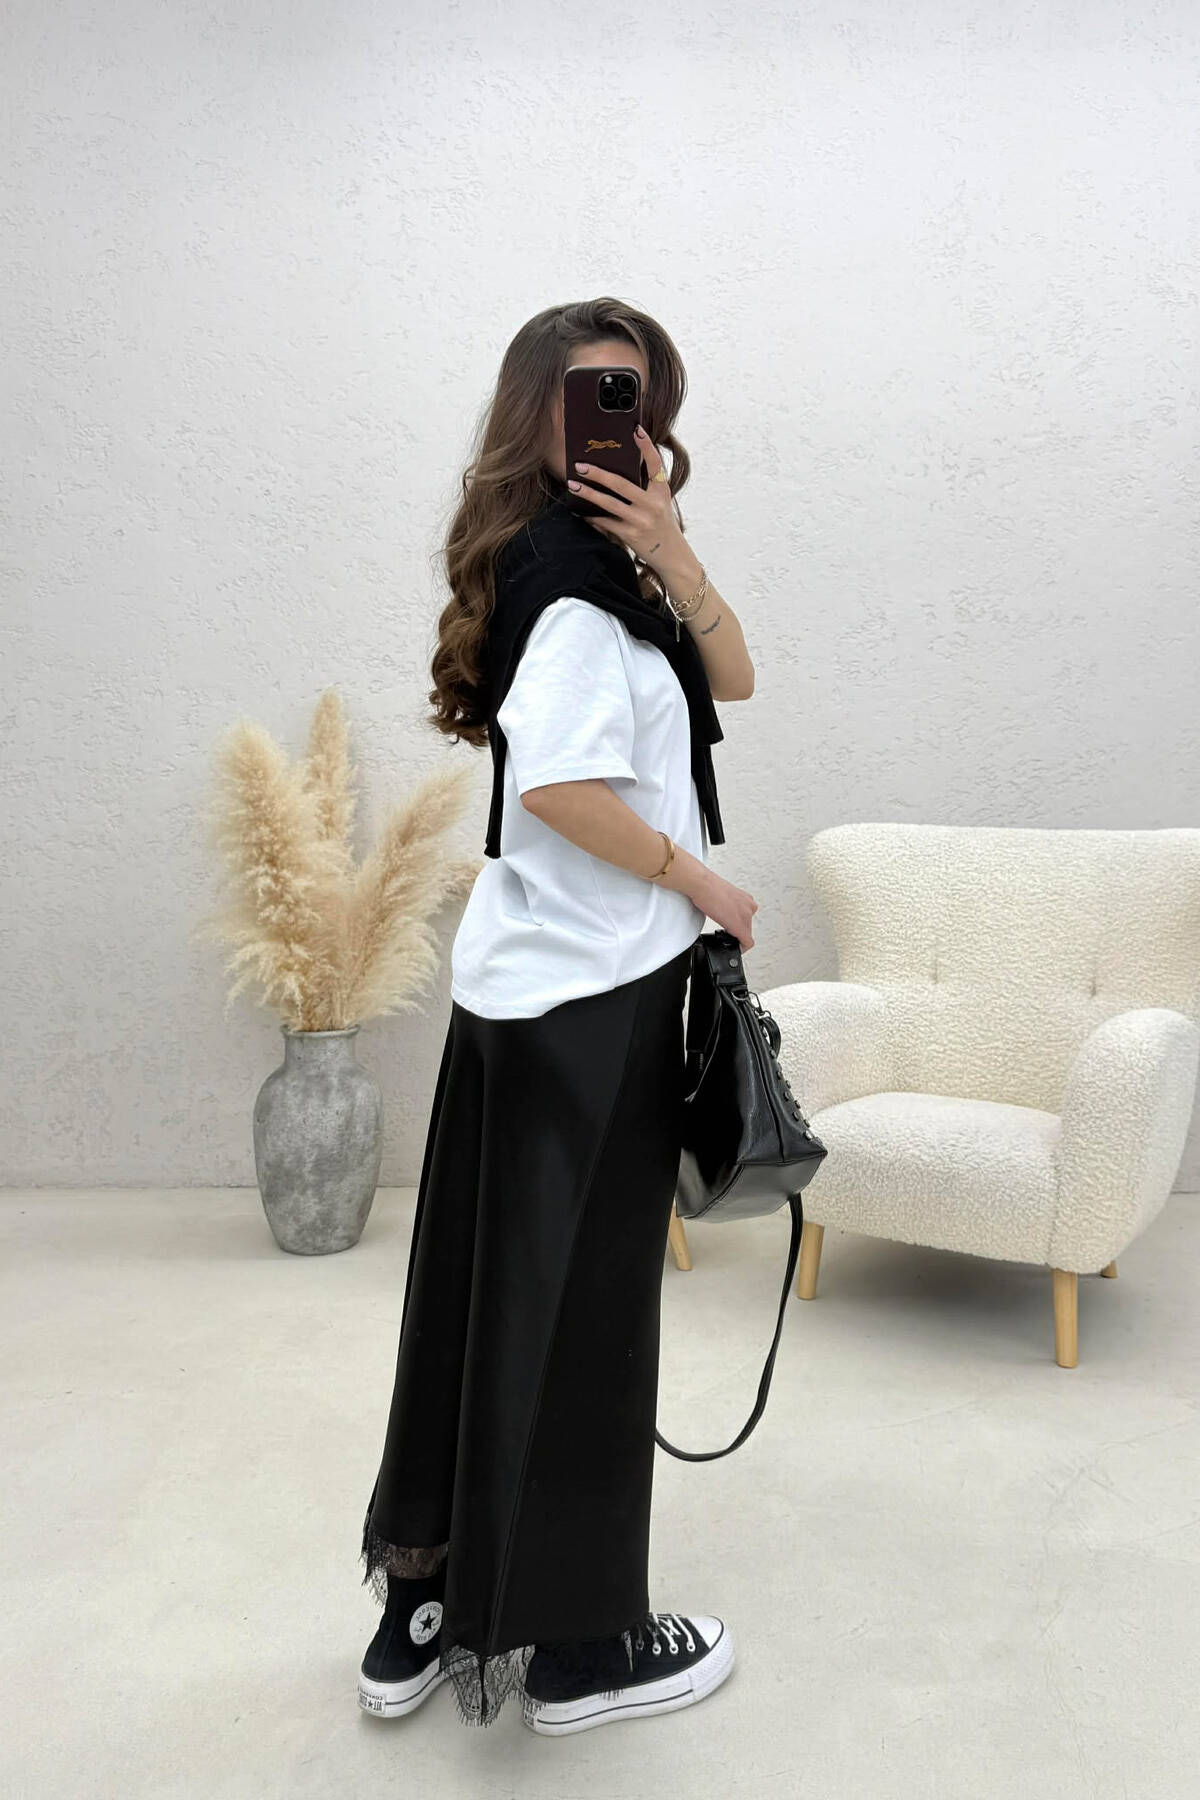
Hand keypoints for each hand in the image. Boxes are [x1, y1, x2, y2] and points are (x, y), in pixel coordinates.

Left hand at [567, 425, 686, 575]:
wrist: (671, 554)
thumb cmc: (661, 523)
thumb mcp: (660, 501)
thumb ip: (646, 485)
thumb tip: (617, 467)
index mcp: (661, 491)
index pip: (655, 464)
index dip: (646, 447)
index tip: (636, 430)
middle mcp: (653, 504)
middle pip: (621, 484)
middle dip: (598, 473)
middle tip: (580, 465)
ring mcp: (641, 520)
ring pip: (609, 503)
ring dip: (588, 493)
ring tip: (572, 484)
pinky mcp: (631, 535)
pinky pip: (606, 522)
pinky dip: (592, 516)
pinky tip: (579, 510)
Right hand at [660, 846, 759, 950]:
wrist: (701, 885)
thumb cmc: (705, 886)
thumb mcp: (720, 895)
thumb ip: (725, 904)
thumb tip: (718, 909)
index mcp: (745, 898)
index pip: (746, 916)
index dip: (738, 925)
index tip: (729, 928)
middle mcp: (749, 906)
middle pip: (747, 927)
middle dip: (736, 932)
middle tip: (725, 934)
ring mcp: (746, 916)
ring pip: (746, 934)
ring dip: (736, 938)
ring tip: (725, 937)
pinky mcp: (740, 926)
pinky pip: (746, 943)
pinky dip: (741, 948)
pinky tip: (733, 948)